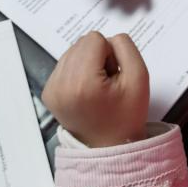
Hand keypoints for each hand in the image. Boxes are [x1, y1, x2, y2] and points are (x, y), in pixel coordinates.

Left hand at [42, 31, 149, 146]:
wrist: (109, 147)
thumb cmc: (127, 115)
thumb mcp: (140, 77)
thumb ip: (125, 47)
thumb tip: (107, 40)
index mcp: (82, 81)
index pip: (95, 39)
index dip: (111, 53)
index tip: (114, 76)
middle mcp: (60, 83)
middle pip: (81, 43)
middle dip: (98, 57)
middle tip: (107, 82)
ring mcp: (50, 88)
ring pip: (72, 51)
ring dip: (87, 63)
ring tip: (97, 87)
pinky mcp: (47, 93)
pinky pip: (64, 65)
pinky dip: (76, 72)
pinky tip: (86, 91)